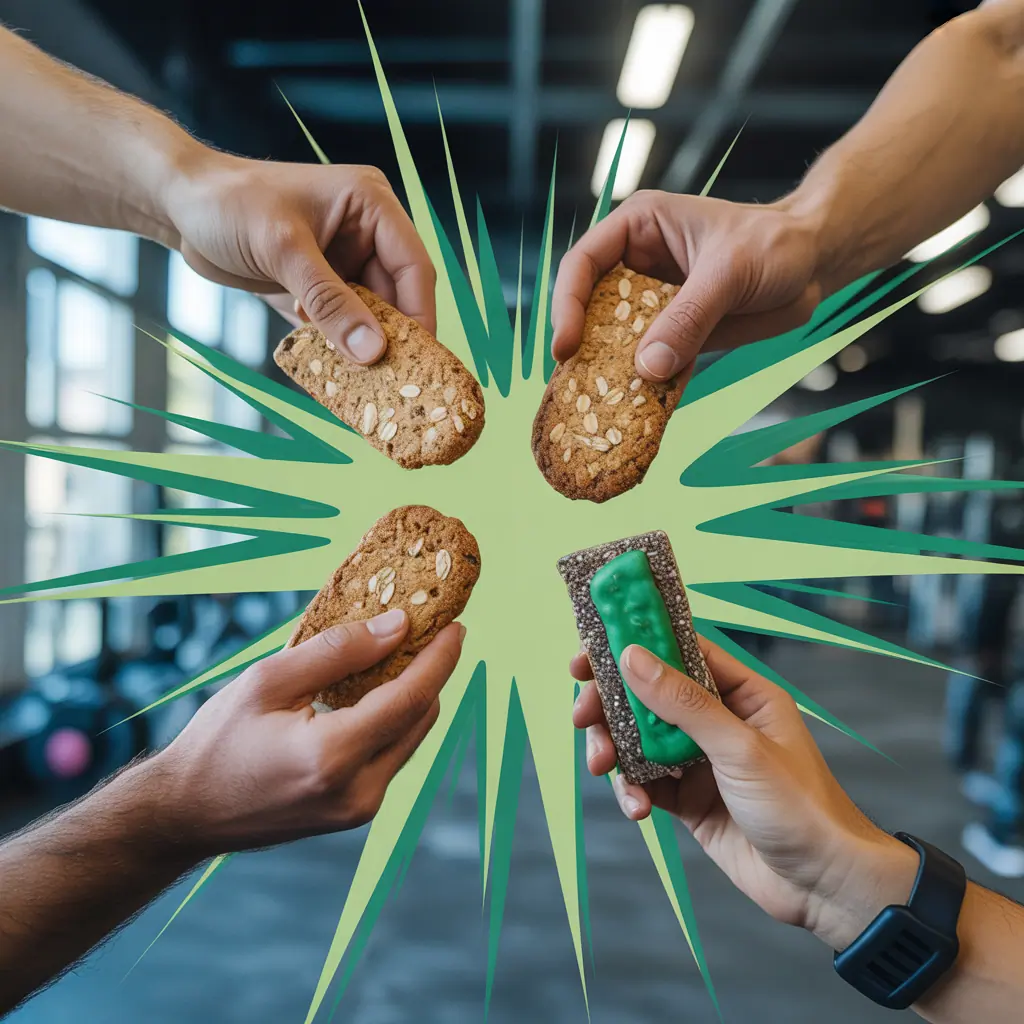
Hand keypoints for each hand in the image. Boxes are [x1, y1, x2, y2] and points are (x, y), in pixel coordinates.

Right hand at [150, 608, 463, 855]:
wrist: (185, 815)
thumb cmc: (218, 741)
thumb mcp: (269, 680)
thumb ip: (338, 651)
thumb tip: (397, 626)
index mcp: (334, 756)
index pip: (411, 698)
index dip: (440, 657)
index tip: (457, 626)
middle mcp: (358, 791)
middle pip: (421, 718)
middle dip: (430, 672)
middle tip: (427, 631)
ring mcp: (360, 809)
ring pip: (410, 738)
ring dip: (412, 695)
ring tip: (401, 653)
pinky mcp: (355, 813)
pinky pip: (391, 755)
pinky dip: (391, 720)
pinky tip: (375, 689)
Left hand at [163, 154, 435, 363]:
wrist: (177, 202)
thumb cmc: (228, 203)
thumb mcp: (283, 250)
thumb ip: (329, 301)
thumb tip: (372, 350)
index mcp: (370, 205)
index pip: (414, 266)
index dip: (419, 314)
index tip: (419, 359)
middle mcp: (364, 233)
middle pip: (397, 296)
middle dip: (392, 339)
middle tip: (393, 385)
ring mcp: (342, 261)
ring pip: (370, 315)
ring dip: (364, 348)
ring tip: (365, 388)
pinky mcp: (320, 286)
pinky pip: (341, 323)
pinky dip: (338, 348)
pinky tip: (335, 376)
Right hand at [551, 190, 825, 383]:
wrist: (815, 265)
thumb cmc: (776, 244)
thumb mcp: (731, 272)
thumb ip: (689, 317)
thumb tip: (647, 367)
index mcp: (638, 230)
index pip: (582, 265)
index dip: (567, 305)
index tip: (566, 346)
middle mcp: (636, 267)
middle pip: (588, 308)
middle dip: (581, 347)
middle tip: (573, 385)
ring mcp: (651, 305)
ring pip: (613, 342)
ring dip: (607, 374)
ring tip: (595, 406)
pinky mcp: (672, 336)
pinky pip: (647, 365)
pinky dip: (641, 388)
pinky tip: (634, 411)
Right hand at [571, 637, 919, 950]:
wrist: (823, 887)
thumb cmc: (801, 808)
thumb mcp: (740, 749)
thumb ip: (684, 703)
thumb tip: (633, 658)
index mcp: (741, 693)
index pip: (679, 651)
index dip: (633, 644)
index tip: (589, 650)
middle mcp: (717, 720)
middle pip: (647, 695)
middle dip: (609, 704)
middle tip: (581, 716)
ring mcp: (699, 760)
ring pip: (638, 739)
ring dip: (614, 750)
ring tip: (603, 767)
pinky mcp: (688, 799)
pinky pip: (644, 782)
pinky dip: (632, 790)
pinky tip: (637, 808)